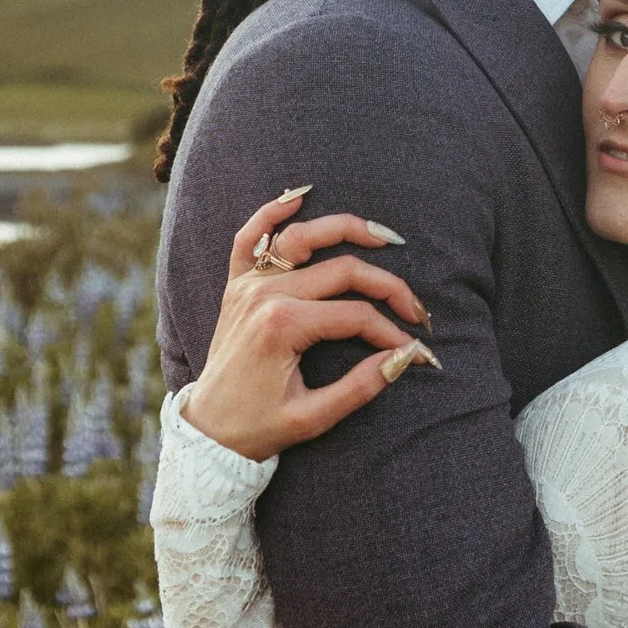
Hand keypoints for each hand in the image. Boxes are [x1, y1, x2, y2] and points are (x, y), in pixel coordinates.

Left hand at [181, 191, 439, 461]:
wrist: (210, 430)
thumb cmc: (260, 427)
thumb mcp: (315, 416)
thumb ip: (361, 386)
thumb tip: (405, 358)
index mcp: (284, 326)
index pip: (357, 315)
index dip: (392, 332)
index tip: (414, 351)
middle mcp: (266, 295)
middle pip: (343, 271)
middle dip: (388, 287)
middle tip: (417, 309)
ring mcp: (248, 285)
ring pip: (304, 238)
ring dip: (345, 230)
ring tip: (384, 237)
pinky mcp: (237, 286)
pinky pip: (249, 238)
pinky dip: (271, 213)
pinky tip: (299, 197)